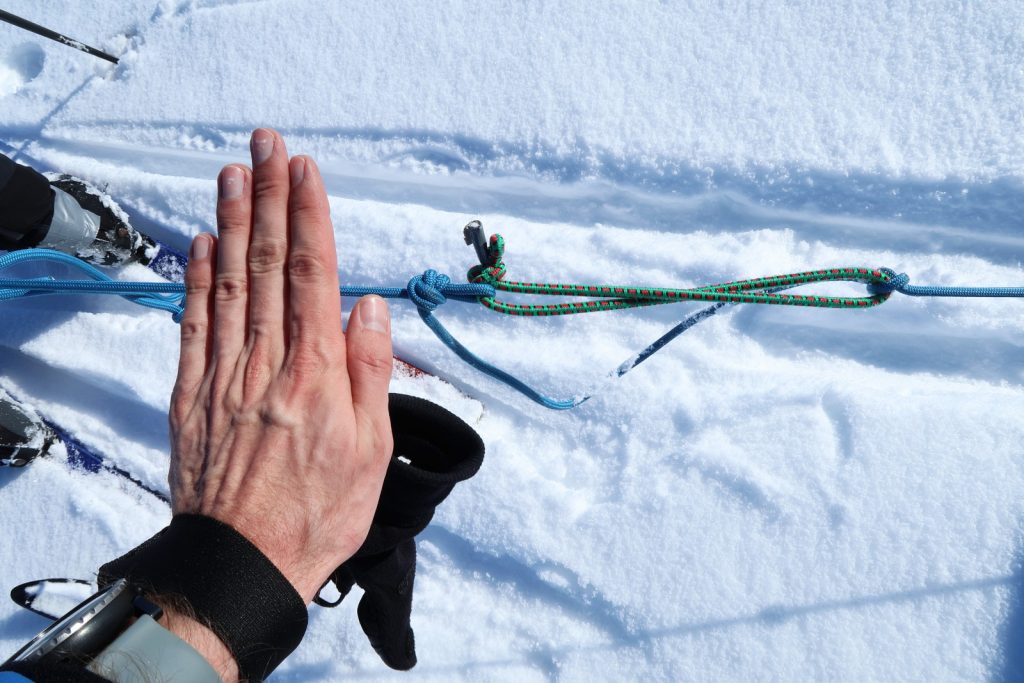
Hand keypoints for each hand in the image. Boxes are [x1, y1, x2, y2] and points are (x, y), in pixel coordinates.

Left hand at [169, 128, 394, 603]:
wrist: (240, 562)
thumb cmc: (316, 513)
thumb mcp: (370, 451)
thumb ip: (370, 373)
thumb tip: (370, 308)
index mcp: (316, 373)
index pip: (313, 275)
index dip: (309, 216)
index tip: (306, 170)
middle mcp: (266, 362)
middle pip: (268, 264)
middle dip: (269, 197)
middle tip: (268, 143)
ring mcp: (224, 374)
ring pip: (228, 282)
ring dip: (232, 222)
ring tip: (233, 172)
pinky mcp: (194, 394)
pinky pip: (194, 324)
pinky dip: (196, 279)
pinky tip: (200, 243)